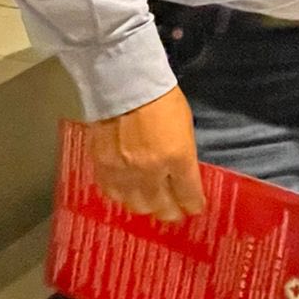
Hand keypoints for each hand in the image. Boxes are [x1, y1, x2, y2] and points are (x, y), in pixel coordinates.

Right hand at [87, 86, 205, 222]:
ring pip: (136, 206)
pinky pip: (113, 194)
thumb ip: (183, 156)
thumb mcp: (184, 127)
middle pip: (162, 207)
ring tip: (151, 205)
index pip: (188, 195)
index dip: (193, 205)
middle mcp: (152, 172)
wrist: (124, 85)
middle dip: (171, 213)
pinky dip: (122, 196)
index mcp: (178, 158)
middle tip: (174, 214)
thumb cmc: (161, 99)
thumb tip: (182, 175)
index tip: (194, 208)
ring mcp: (125, 173)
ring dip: (146, 207)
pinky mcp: (103, 169)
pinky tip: (127, 193)